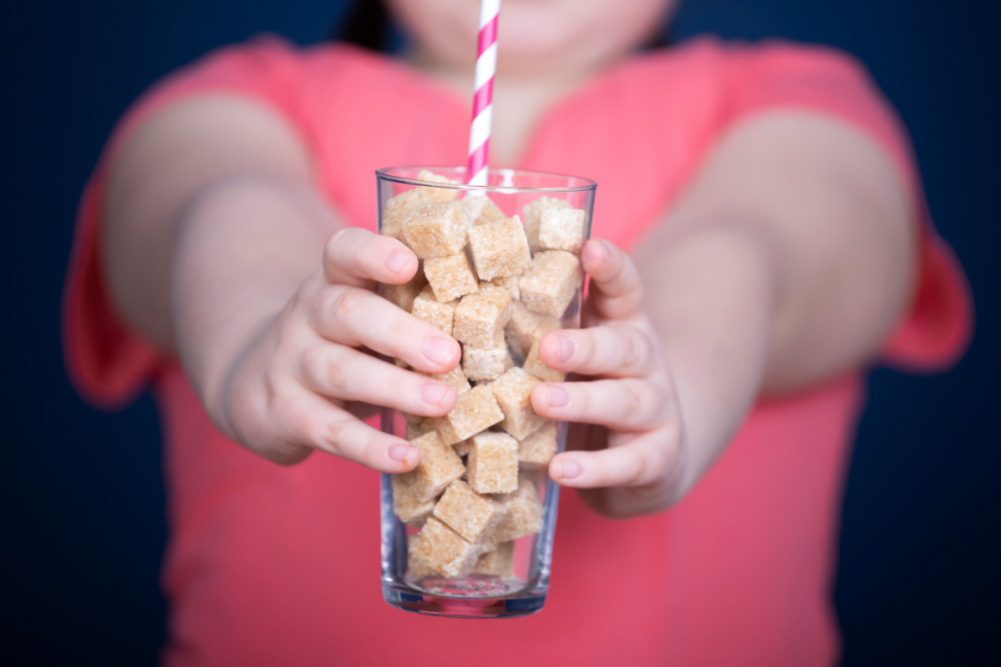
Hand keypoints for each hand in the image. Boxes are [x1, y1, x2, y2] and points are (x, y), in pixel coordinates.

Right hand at [216, 228, 461, 468]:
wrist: (255, 384)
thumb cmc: (339, 343)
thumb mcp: (363, 315)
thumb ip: (409, 307)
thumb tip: (493, 320)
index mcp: (335, 280)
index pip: (344, 251)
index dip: (373, 254)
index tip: (408, 263)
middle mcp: (308, 314)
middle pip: (348, 312)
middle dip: (401, 333)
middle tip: (448, 355)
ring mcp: (291, 363)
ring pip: (341, 371)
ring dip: (396, 388)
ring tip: (444, 403)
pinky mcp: (285, 414)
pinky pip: (330, 430)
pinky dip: (370, 447)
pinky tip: (407, 456)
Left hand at [531, 239, 685, 517]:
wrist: (654, 454)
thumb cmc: (593, 390)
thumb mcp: (576, 353)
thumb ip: (541, 327)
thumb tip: (465, 294)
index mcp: (622, 325)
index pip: (624, 287)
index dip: (610, 266)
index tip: (589, 247)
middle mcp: (645, 361)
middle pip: (623, 346)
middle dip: (585, 346)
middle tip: (547, 348)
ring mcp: (657, 409)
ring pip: (624, 400)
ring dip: (582, 402)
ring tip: (542, 404)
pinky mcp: (656, 457)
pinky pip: (627, 462)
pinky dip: (593, 467)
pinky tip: (561, 470)